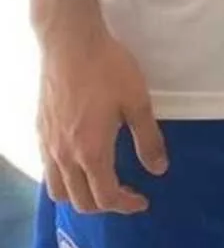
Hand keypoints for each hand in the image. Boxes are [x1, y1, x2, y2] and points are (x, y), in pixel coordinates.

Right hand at [37, 14, 168, 214]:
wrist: (70, 42)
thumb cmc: (107, 68)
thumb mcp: (138, 102)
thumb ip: (148, 139)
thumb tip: (158, 170)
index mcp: (91, 152)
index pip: (106, 197)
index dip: (126, 205)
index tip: (142, 201)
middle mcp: (65, 156)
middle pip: (81, 202)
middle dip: (106, 205)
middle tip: (126, 193)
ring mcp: (48, 145)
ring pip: (58, 191)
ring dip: (80, 197)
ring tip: (100, 183)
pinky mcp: (40, 131)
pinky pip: (48, 170)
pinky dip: (64, 179)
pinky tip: (79, 163)